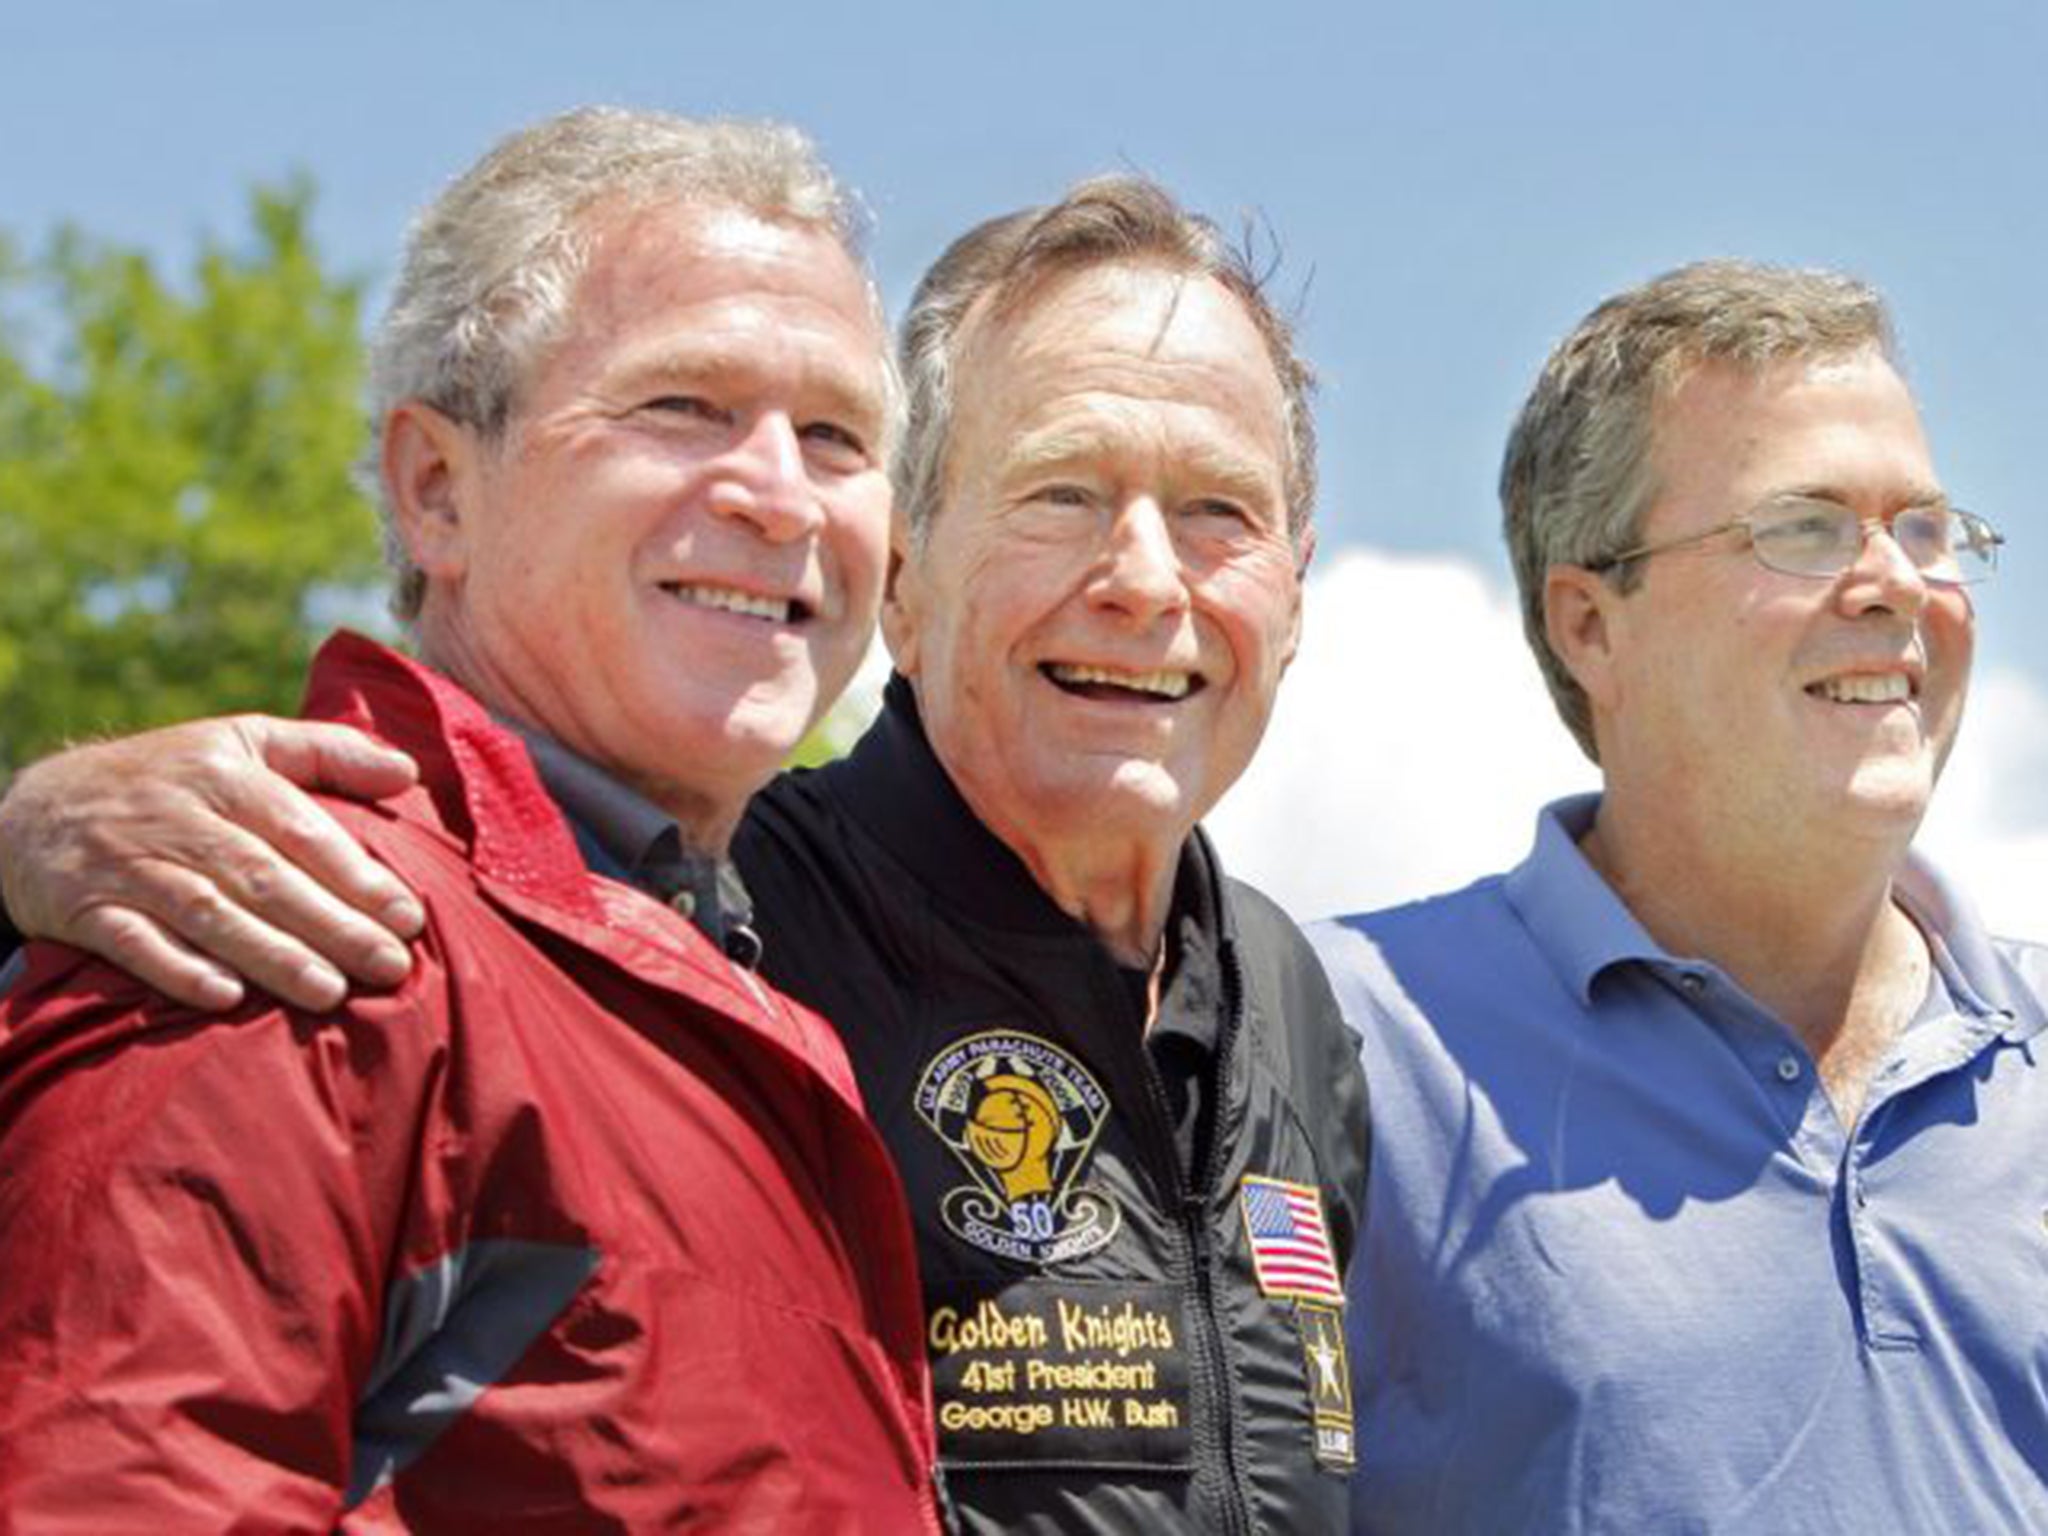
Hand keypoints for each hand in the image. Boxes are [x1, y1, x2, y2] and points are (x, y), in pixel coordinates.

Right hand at [0, 716, 425, 1011]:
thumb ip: (329, 751)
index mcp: (225, 774)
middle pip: (265, 877)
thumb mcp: (243, 742)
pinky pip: (133, 942)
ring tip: (330, 992)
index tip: (409, 916)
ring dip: (270, 956)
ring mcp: (131, 865)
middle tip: (391, 966)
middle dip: (332, 925)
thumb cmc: (171, 777)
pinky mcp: (86, 908)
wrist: (38, 806)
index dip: (357, 874)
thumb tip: (409, 773)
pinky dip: (177, 969)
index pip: (301, 828)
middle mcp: (180, 818)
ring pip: (208, 914)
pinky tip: (225, 999)